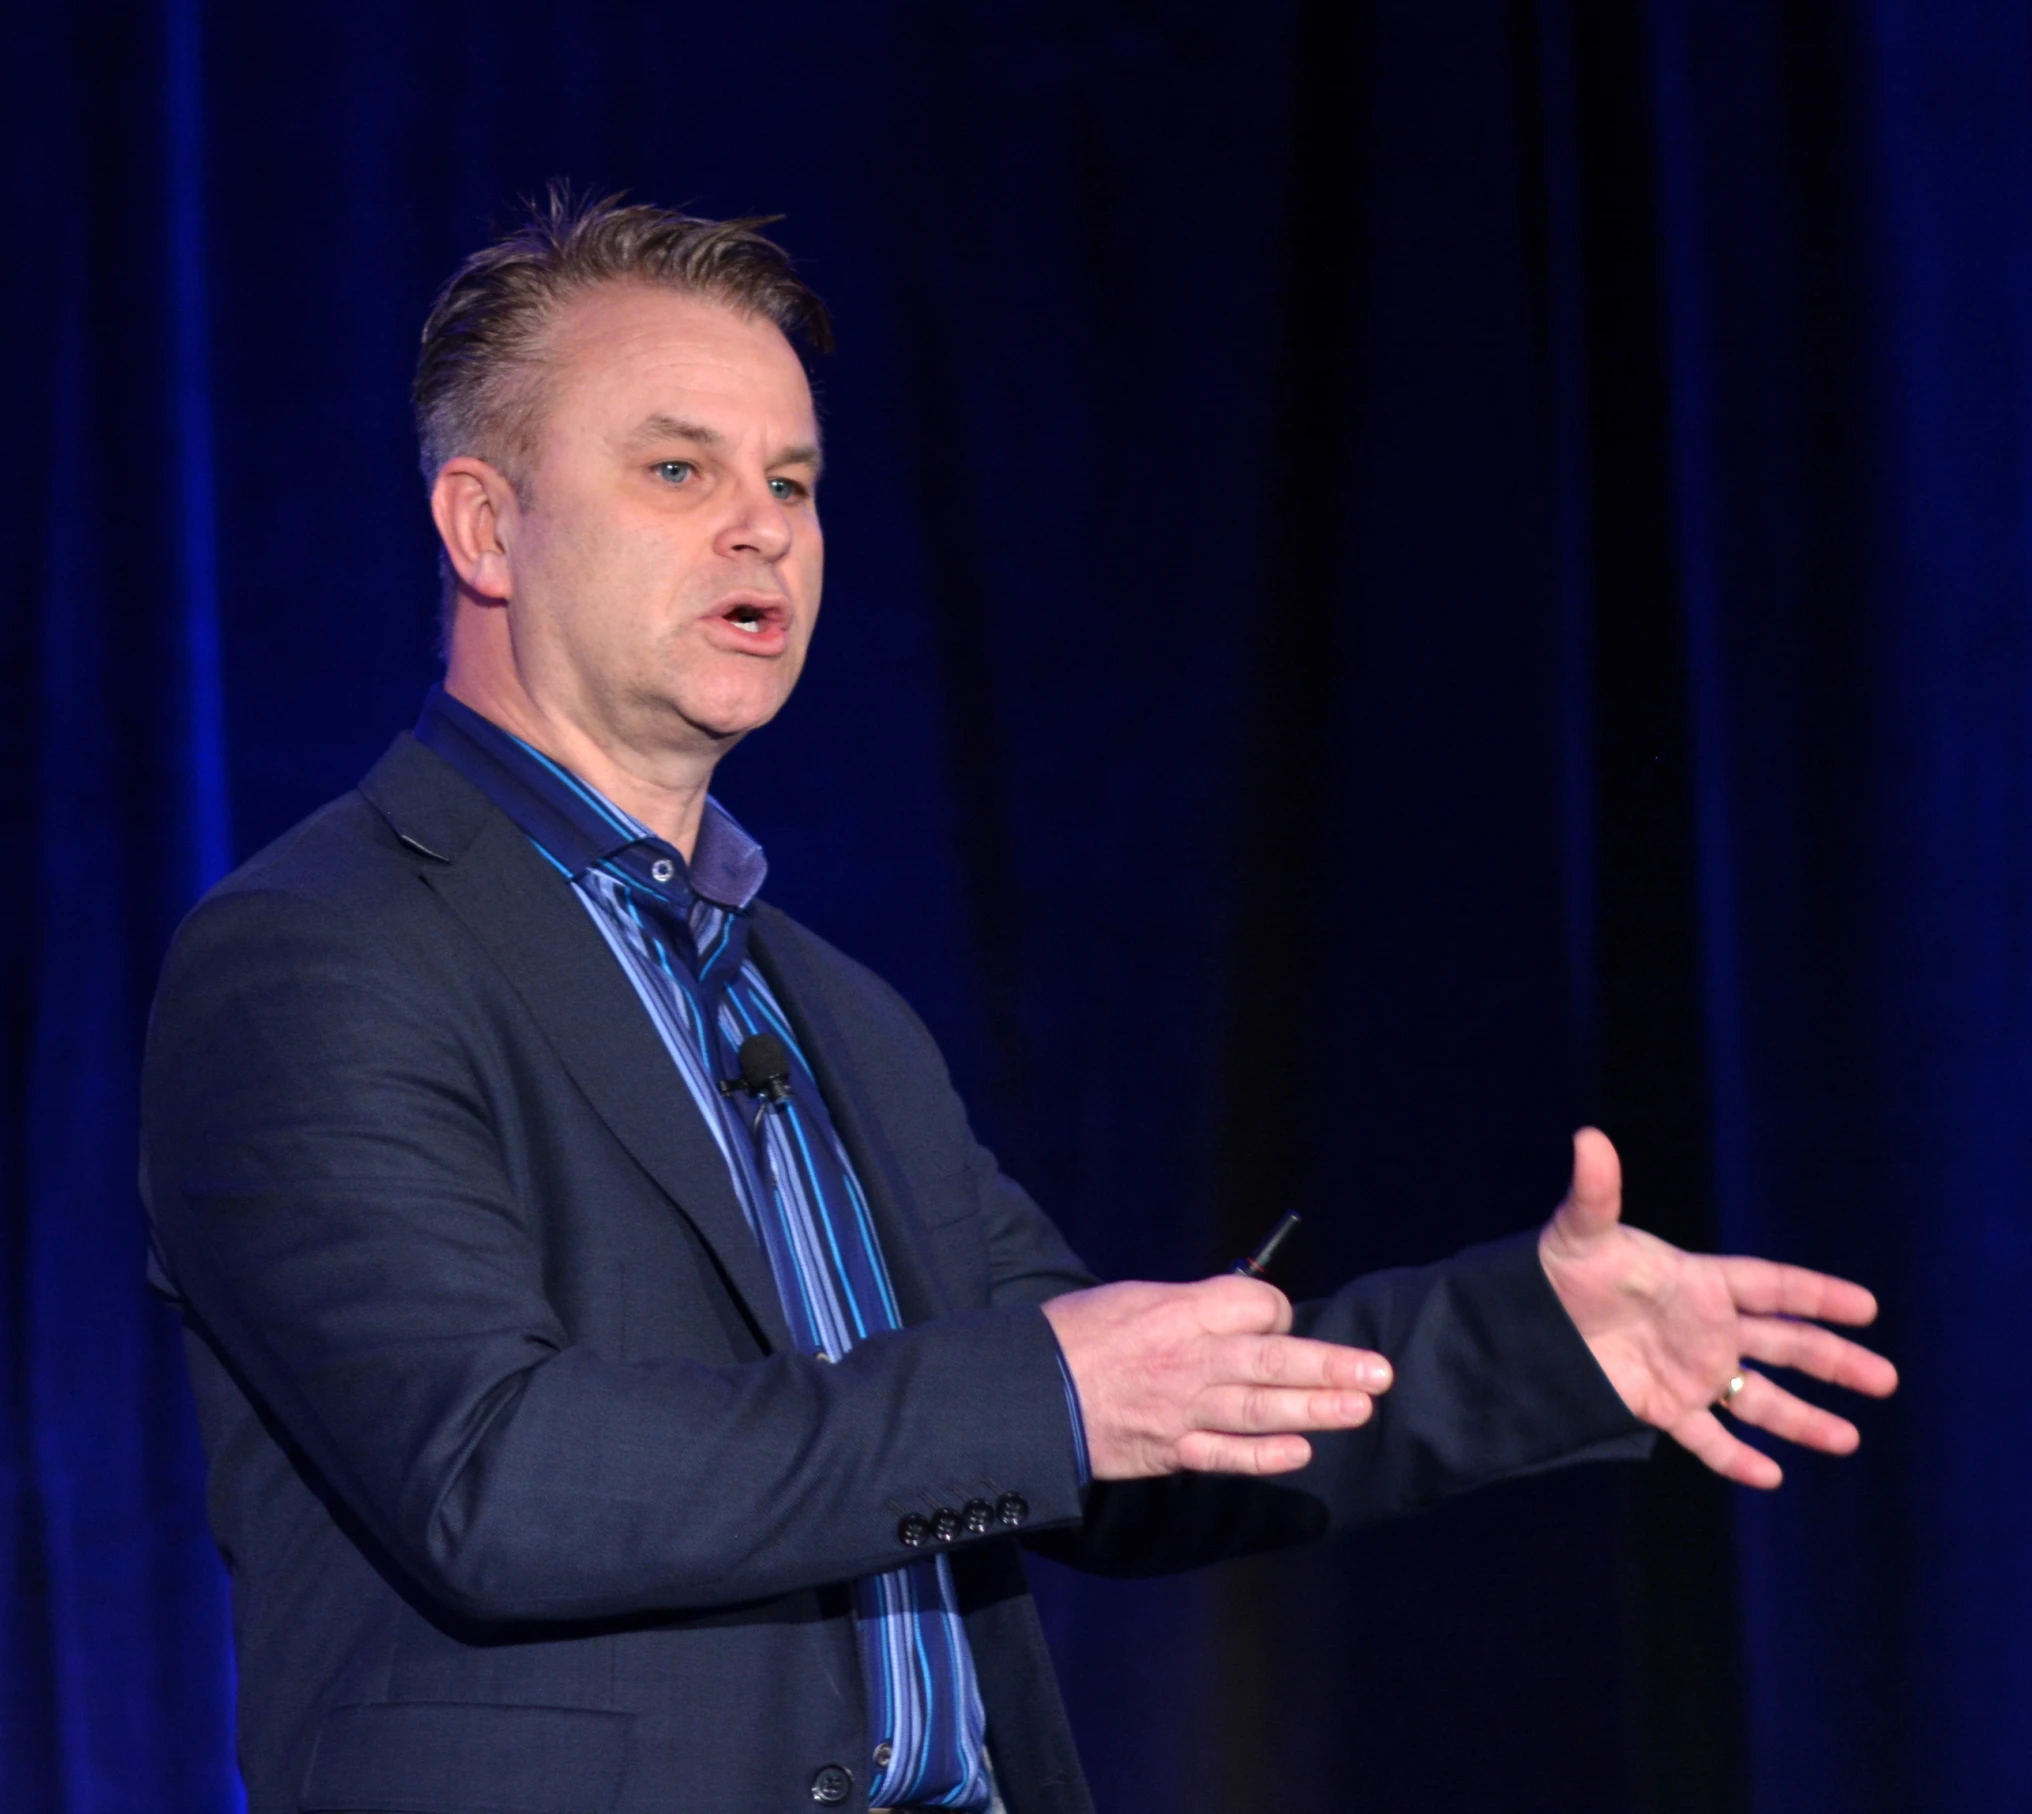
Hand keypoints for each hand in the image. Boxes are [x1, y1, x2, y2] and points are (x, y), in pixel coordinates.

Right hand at [1041, 1275, 1392, 1479]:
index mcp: (1178, 1311)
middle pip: (1273, 1360)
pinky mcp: (1168, 1450)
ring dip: (1315, 1410)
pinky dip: (1264, 1455)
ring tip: (1361, 1409)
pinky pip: (1226, 1455)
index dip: (1277, 1313)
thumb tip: (1236, 1312)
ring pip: (1260, 1409)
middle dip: (1331, 1366)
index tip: (1275, 1323)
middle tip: (1380, 1373)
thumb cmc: (1074, 1335)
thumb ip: (1188, 1307)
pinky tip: (1301, 1452)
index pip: (1256, 1305)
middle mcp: (1188, 1359)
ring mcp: (1181, 1409)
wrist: (1024, 1391)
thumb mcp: (1131, 1298)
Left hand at [1538, 1127, 1898, 1487]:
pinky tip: (1771, 1476)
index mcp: (1698, 1283)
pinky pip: (1708, 1439)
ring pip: (1757, 1399)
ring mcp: (1687, 1371)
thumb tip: (1589, 1137)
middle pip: (1782, 1344)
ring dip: (1802, 1419)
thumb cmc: (1557, 1266)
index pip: (1771, 1287)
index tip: (1866, 1307)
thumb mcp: (1580, 1231)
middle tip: (1885, 1379)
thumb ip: (1595, 1191)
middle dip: (1832, 1361)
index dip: (1816, 1295)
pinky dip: (1736, 1460)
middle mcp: (1704, 1329)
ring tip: (1849, 1439)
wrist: (1523, 1321)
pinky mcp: (1661, 1406)